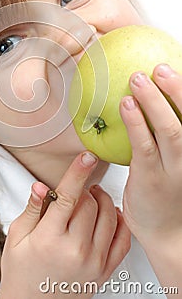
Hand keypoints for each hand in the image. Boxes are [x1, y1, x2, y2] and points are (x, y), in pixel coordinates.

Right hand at [0, 152, 130, 298]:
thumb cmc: (21, 271)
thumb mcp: (16, 238)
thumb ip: (32, 209)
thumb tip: (40, 186)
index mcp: (49, 238)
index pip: (68, 197)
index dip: (78, 173)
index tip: (87, 156)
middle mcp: (75, 250)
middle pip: (90, 204)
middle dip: (85, 189)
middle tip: (78, 190)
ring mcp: (93, 262)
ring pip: (109, 217)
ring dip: (103, 201)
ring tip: (92, 198)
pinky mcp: (104, 272)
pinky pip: (122, 240)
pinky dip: (119, 222)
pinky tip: (109, 215)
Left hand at [120, 64, 181, 294]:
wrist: (168, 235)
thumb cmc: (167, 195)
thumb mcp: (173, 164)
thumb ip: (163, 138)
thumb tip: (143, 107)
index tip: (174, 70)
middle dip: (177, 90)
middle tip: (160, 68)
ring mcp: (173, 169)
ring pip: (169, 129)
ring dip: (154, 102)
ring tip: (139, 79)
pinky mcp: (151, 178)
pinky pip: (144, 146)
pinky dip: (136, 123)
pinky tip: (126, 105)